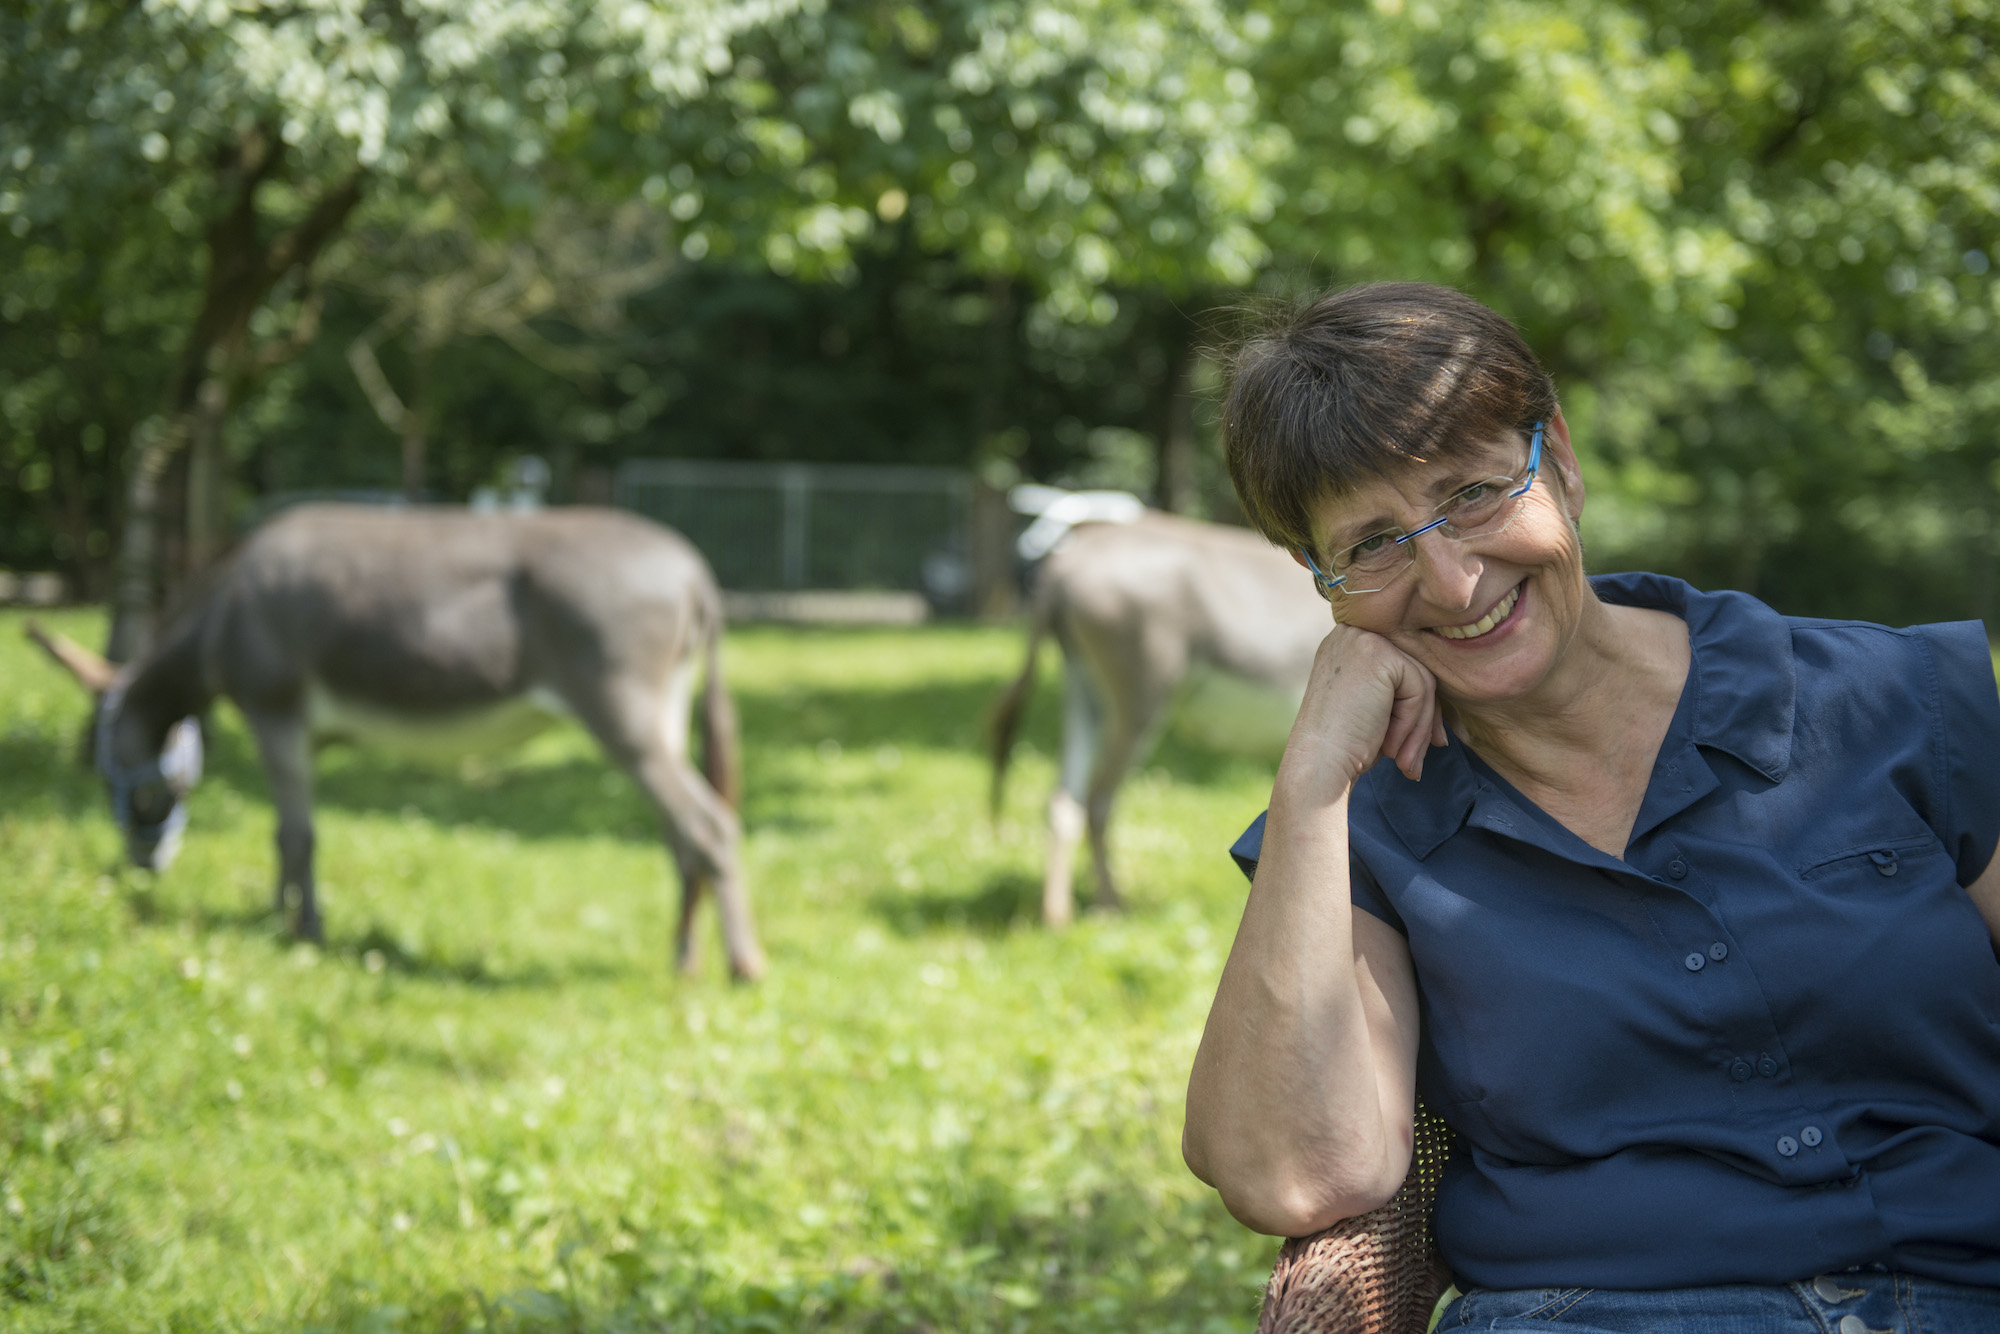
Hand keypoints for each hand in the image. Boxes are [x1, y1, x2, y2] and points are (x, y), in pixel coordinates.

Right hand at [1277, 624, 1446, 801]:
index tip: (1425, 742)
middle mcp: (1352, 633)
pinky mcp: (1378, 654)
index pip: (1401, 665)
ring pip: (1423, 680)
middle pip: (1415, 668)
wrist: (1319, 764)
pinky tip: (1389, 746)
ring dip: (1419, 728)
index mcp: (1347, 644)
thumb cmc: (1344, 746)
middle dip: (1425, 716)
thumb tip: (1440, 704)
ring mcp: (1364, 639)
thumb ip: (1398, 691)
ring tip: (1403, 761)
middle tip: (1417, 759)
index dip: (1417, 704)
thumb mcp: (1372, 708)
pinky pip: (1420, 688)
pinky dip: (1411, 724)